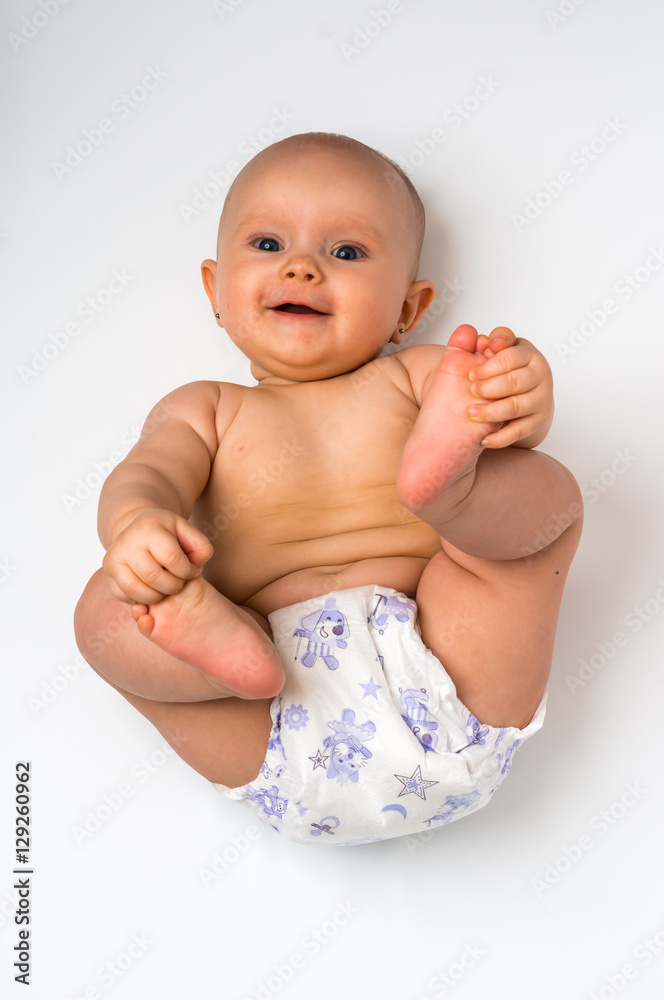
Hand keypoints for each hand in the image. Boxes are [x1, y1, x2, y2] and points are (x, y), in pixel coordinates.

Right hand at [102, 509, 213, 604]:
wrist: (137, 528)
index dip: (187, 570)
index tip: (190, 571)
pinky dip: (141, 599)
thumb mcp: (186, 531)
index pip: (172, 558)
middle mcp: (126, 543)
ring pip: (138, 591)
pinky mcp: (107, 574)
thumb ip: (200, 546)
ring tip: (165, 587)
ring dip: (158, 596)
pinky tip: (151, 588)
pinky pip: (125, 597)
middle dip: (174, 585)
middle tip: (178, 582)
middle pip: (154, 577)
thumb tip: (195, 568)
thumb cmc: (166, 532)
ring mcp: (113, 559)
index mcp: (148, 529)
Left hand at [467, 327, 553, 447]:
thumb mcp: (503, 349)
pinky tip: (484, 440)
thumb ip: (493, 341)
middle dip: (489, 388)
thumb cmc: (510, 367)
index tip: (471, 374)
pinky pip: (519, 432)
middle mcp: (541, 376)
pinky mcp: (537, 421)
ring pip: (516, 407)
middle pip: (515, 382)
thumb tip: (483, 341)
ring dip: (491, 412)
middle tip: (471, 391)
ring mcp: (541, 400)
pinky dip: (500, 438)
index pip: (511, 357)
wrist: (529, 391)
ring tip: (472, 414)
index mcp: (530, 355)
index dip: (489, 366)